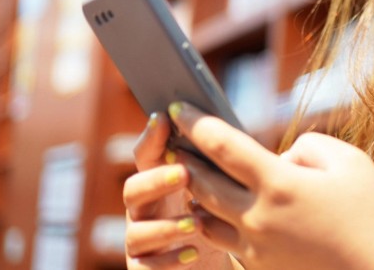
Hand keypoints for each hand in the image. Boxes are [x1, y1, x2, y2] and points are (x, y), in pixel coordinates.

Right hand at [123, 111, 235, 267]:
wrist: (214, 266)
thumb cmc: (221, 223)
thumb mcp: (222, 194)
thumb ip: (219, 170)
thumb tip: (240, 138)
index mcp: (159, 185)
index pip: (146, 157)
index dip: (150, 138)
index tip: (163, 118)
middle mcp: (144, 211)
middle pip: (133, 190)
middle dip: (156, 180)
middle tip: (184, 173)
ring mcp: (140, 242)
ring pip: (136, 231)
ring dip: (165, 226)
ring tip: (194, 223)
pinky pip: (146, 267)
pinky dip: (169, 259)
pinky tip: (193, 253)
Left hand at [169, 102, 373, 269]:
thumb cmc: (371, 215)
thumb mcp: (351, 162)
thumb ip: (309, 146)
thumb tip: (280, 156)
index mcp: (280, 184)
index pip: (222, 146)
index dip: (195, 122)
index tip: (178, 107)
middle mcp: (258, 218)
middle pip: (200, 182)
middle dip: (183, 157)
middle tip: (172, 139)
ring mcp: (255, 248)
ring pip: (202, 216)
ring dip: (194, 194)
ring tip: (193, 175)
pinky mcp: (259, 268)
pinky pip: (222, 242)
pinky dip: (213, 222)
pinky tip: (217, 210)